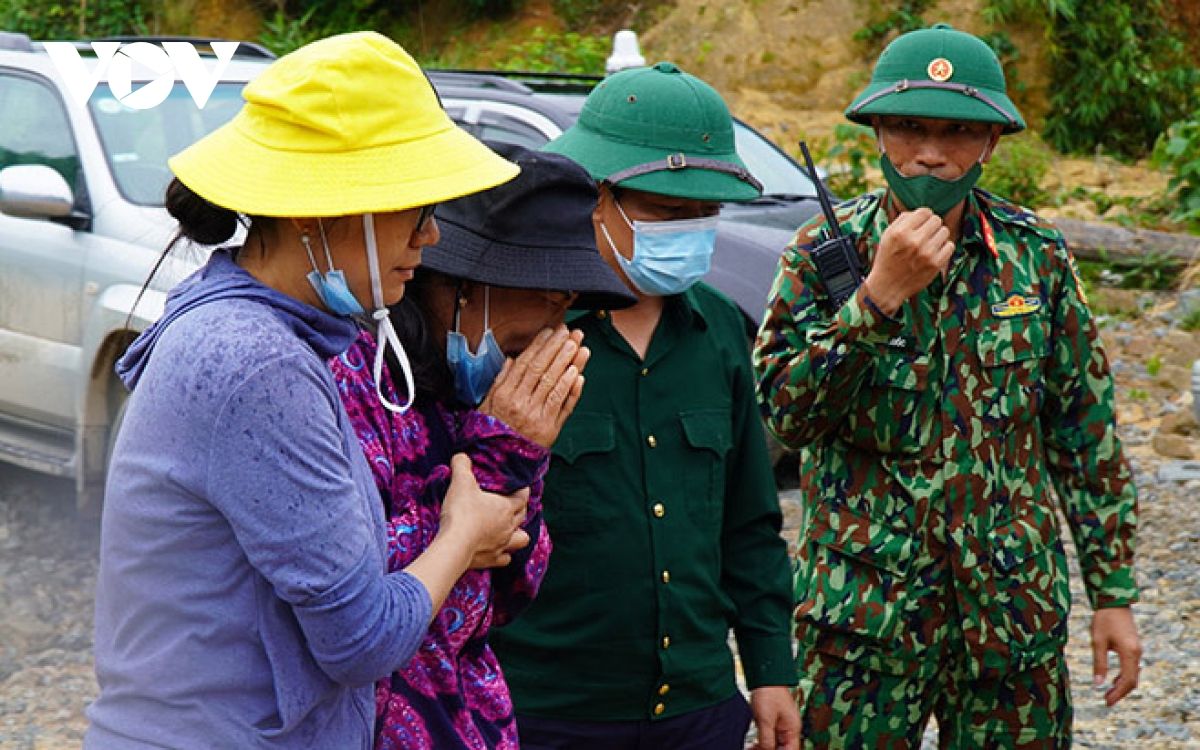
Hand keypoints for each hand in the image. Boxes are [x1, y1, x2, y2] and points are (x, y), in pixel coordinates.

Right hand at [440, 453, 529, 568]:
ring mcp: (502, 544)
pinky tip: (496, 550)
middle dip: (520, 510)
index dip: (522, 491)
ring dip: (518, 535)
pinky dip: (503, 554)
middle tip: (513, 505)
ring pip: (521, 540)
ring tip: (510, 530)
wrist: (454, 546)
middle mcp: (508, 526)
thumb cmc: (461, 513)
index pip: (523, 497)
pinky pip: (505, 559)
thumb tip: (461, 456)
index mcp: (506, 507)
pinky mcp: (492, 560)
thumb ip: (462, 466)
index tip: (520, 487)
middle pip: (523, 516)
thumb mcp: (460, 482)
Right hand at [479, 326, 588, 447]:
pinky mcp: (550, 430)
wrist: (498, 465)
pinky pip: (562, 406)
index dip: (540, 346)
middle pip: (543, 371)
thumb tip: (512, 359)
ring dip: (569, 364)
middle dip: (558, 349)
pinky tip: (579, 374)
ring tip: (580, 347)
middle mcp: (521, 404)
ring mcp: (537, 417)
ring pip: (555, 385)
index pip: (526, 364)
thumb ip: (500, 380)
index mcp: (505, 395)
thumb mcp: (486, 405)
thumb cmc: (492, 432)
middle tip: (571, 333)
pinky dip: (571, 390)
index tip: (551, 332)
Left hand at [749, 686, 799, 749]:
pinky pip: (769, 737)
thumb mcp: (765, 719)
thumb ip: (767, 739)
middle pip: (782, 748)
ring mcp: (781, 725)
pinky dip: (761, 742)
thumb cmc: (768, 692)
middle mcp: (789, 728)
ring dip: (763, 748)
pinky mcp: (773, 721)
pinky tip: (752, 745)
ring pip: (774, 744)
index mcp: (792, 729)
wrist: (764, 675)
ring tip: (751, 749)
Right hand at [862, 207, 953, 314]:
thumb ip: (903, 220)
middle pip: (937, 220)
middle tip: (925, 235)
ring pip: (945, 231)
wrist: (887, 286)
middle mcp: (914, 241)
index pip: (925, 212)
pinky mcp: (935, 264)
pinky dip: (944, 248)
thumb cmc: (887, 259)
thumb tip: (923, 213)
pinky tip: (934, 252)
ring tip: (929, 244)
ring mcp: (926, 253)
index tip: (921, 224)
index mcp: (900, 232)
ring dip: (938, 236)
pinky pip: (950, 246)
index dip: (924, 216)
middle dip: (931, 226)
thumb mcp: (887, 235)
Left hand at [1091, 606, 1140, 705]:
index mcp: (1130, 653)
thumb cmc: (1104, 620)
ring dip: (1122, 685)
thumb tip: (1097, 684)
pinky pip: (1132, 667)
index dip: (1118, 693)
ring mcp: (1137, 650)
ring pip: (1133, 674)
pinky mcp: (1134, 647)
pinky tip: (1113, 680)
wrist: (1114, 602)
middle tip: (1106, 701)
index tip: (1106, 702)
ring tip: (1108, 693)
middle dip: (1120, 692)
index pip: (1127, 680)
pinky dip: (1124, 676)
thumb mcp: (1098, 642)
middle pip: (1132, 680)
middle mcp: (1137, 653)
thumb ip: (1099, 663)